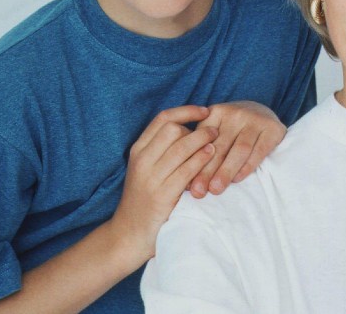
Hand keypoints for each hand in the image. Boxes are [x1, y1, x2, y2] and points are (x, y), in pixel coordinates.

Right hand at [109, 105, 217, 260]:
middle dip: (197, 128)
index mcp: (138, 150)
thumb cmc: (145, 198)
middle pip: (173, 129)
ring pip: (181, 147)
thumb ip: (164, 149)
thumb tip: (193, 128)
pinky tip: (211, 157)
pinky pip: (186, 170)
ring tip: (216, 141)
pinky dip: (201, 160)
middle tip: (213, 131)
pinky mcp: (161, 195)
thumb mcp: (148, 169)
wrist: (128, 235)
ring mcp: (150, 178)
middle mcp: (142, 161)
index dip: (186, 111)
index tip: (204, 111)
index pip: (163, 118)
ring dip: (203, 141)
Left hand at [189, 101, 285, 196]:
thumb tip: (186, 180)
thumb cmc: (233, 128)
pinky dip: (248, 166)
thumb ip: (201, 146)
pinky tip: (238, 179)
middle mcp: (236, 113)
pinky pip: (259, 151)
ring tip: (216, 190)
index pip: (204, 140)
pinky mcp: (273, 128)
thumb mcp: (215, 128)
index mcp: (217, 112)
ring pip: (239, 149)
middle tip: (199, 192)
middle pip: (220, 146)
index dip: (195, 162)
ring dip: (226, 171)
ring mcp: (256, 119)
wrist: (263, 112)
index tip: (187, 184)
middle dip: (207, 171)